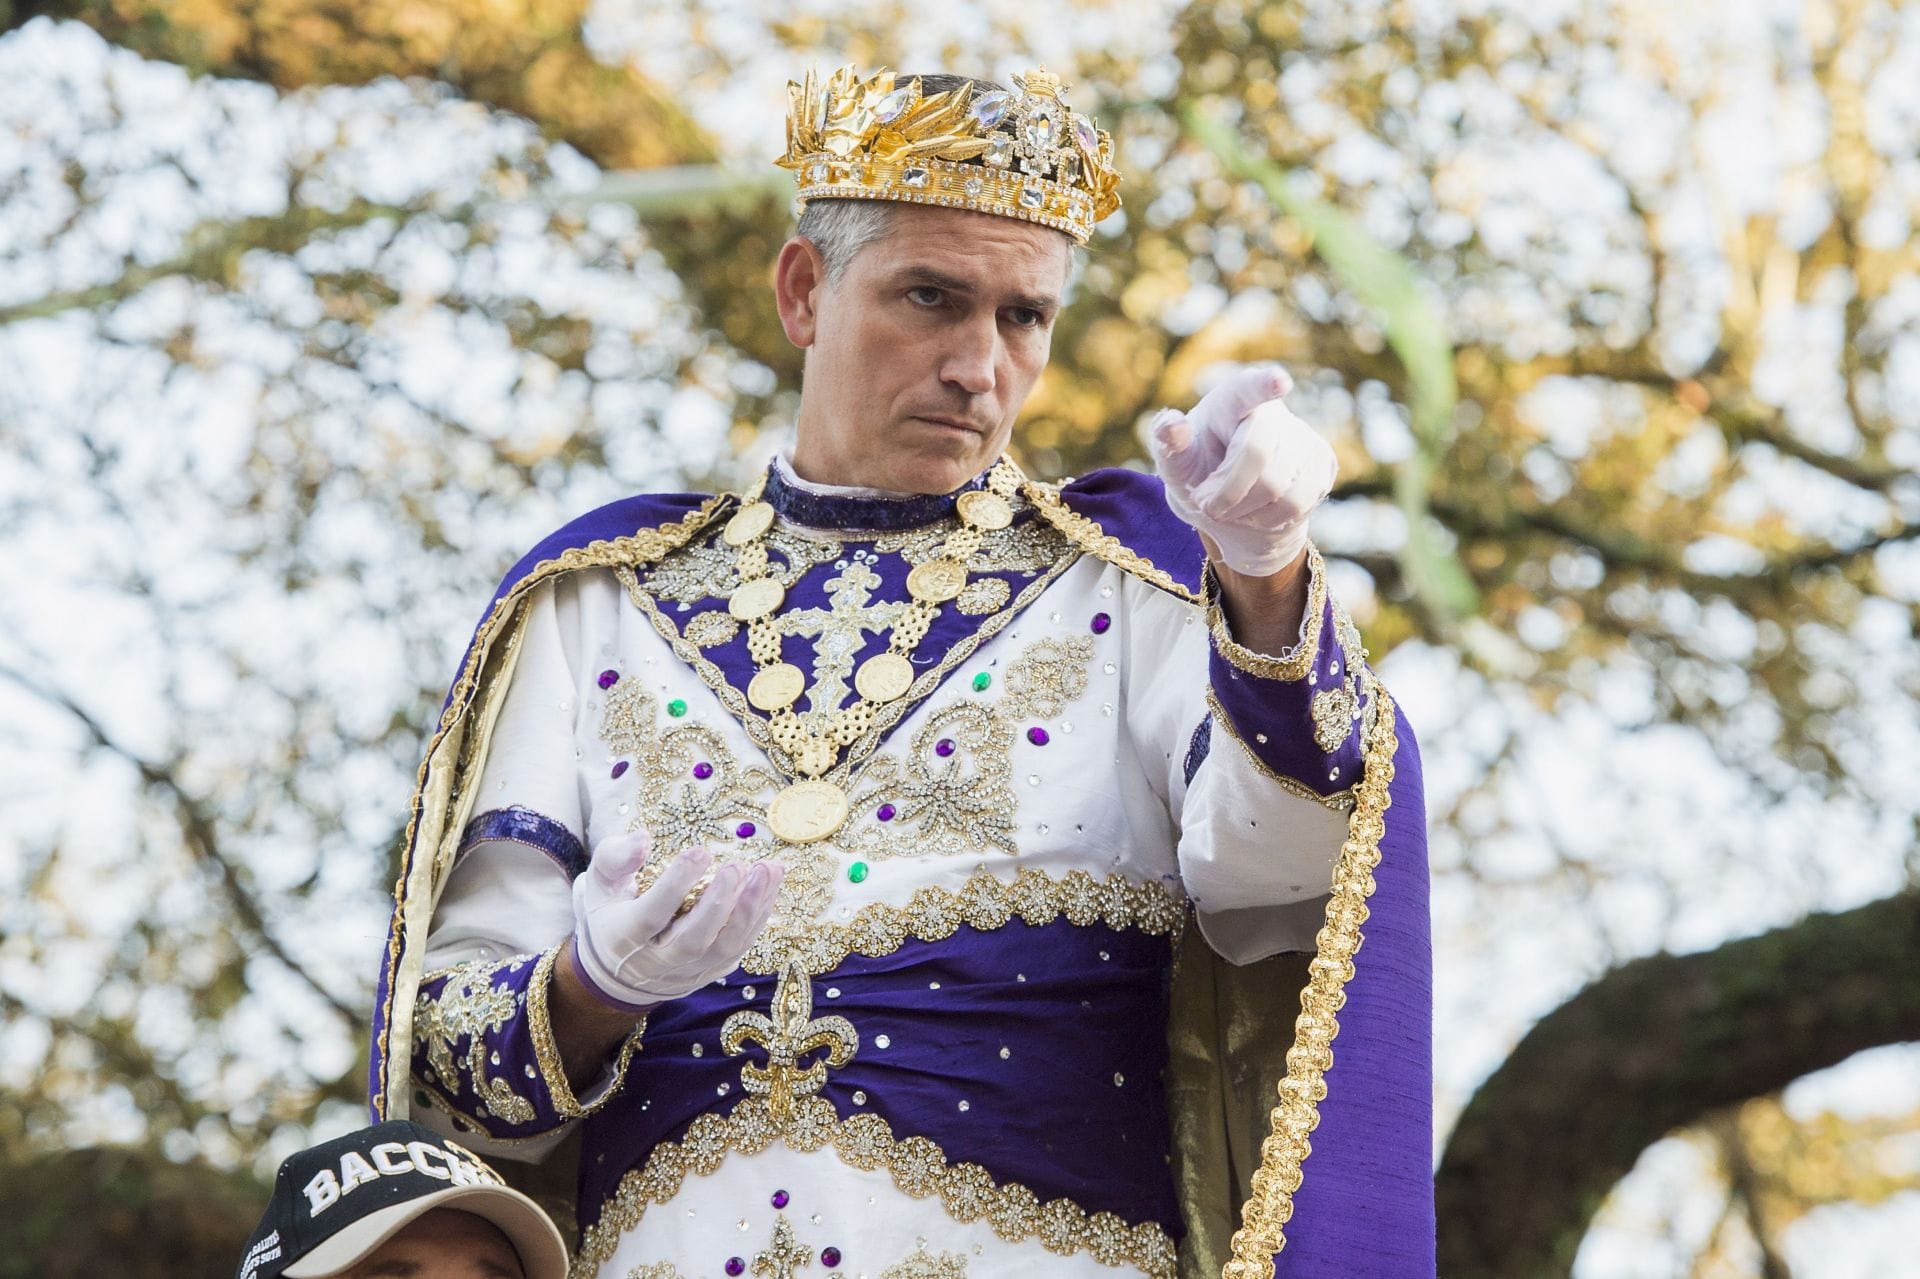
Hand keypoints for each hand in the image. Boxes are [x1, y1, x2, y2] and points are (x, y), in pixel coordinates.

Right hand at [568, 831, 783, 1012]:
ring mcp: (687, 971)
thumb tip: (643, 838)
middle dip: (719, 903)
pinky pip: (739, 948)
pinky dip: (758, 918)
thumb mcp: (600, 882)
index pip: (651, 914)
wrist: (618, 969)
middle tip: (737, 866)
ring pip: (724, 947)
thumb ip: (616, 857)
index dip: (676, 885)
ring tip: (768, 870)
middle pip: (693, 939)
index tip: (699, 851)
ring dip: (750, 910)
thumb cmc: (611, 912)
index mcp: (623, 936)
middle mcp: (656, 961)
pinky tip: (770, 885)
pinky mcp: (710, 972)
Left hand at [1148, 364, 1336, 576]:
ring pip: (1279, 486)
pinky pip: (1299, 502)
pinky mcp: (1322, 462)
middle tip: (1207, 503)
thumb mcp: (1174, 462)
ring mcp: (1302, 435)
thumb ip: (1168, 443)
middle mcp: (1272, 410)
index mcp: (1231, 399)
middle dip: (1227, 492)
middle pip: (1257, 455)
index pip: (1247, 389)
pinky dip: (1269, 519)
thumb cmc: (1198, 474)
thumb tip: (1173, 425)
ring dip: (1245, 510)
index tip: (1278, 382)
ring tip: (1231, 506)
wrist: (1232, 509)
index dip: (1263, 385)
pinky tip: (1257, 511)